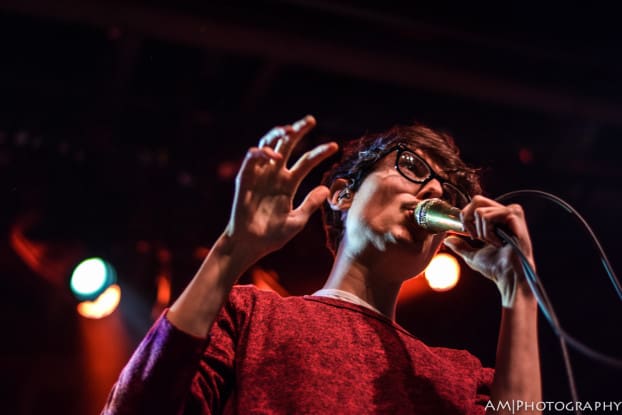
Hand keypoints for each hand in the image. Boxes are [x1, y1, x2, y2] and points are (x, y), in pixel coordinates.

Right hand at [225, 115, 337, 262]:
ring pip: (268, 145)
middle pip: (287, 145)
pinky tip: (274, 155)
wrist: (250, 246)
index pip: (306, 162)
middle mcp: (274, 175)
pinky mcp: (244, 179)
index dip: (320, 153)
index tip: (335, 146)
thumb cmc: (272, 237)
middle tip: (311, 120)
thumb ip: (310, 204)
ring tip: (290, 129)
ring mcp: (259, 175)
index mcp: (288, 184)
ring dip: (278, 134)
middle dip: (298, 130)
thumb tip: (327, 188)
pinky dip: (262, 153)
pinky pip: (252, 158)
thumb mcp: (297, 221)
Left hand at [442, 195, 535, 307]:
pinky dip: (488, 233)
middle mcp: (505, 211)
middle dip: (469, 220)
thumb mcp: (473, 255)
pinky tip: (500, 243)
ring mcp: (511, 212)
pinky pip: (488, 217)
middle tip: (477, 238)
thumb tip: (447, 239)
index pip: (475, 204)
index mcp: (497, 218)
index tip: (471, 235)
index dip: (466, 218)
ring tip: (494, 243)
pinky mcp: (514, 215)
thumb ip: (461, 246)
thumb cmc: (496, 268)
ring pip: (480, 211)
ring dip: (481, 232)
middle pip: (476, 200)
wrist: (509, 276)